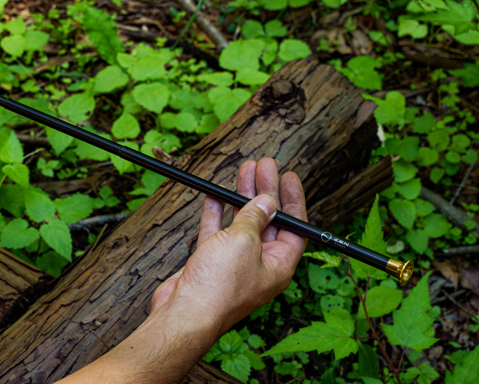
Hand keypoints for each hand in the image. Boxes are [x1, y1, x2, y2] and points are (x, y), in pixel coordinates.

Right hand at [149, 158, 306, 335]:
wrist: (184, 313)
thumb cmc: (218, 288)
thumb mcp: (244, 242)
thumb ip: (254, 217)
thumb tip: (266, 201)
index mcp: (278, 265)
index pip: (294, 227)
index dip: (292, 200)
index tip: (288, 176)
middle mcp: (259, 264)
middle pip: (267, 220)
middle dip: (265, 191)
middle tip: (263, 166)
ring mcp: (234, 263)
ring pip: (241, 222)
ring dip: (241, 197)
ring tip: (243, 171)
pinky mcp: (210, 262)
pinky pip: (217, 232)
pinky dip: (216, 213)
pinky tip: (215, 195)